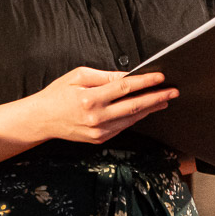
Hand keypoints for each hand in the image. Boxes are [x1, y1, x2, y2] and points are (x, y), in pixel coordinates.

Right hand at [25, 66, 176, 144]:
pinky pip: (122, 127)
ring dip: (150, 109)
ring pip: (131, 119)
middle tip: (172, 92)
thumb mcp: (78, 76)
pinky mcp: (99, 139)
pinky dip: (135, 118)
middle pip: (134, 106)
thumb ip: (104, 76)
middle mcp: (96, 117)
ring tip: (163, 100)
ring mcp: (99, 131)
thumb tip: (126, 76)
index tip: (160, 77)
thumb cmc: (58, 94)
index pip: (125, 88)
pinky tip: (144, 111)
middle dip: (156, 98)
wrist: (42, 119)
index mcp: (90, 98)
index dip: (145, 82)